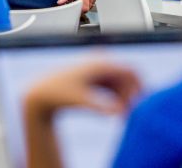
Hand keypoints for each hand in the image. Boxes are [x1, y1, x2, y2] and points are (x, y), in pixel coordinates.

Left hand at [23, 62, 141, 167]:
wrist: (42, 93)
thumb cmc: (59, 96)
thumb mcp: (80, 101)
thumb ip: (99, 106)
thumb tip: (117, 112)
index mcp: (99, 63)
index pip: (129, 71)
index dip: (138, 87)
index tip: (139, 105)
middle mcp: (100, 63)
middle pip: (127, 78)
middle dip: (131, 95)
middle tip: (131, 116)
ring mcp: (97, 71)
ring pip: (121, 84)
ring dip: (125, 99)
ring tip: (123, 118)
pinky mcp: (94, 79)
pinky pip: (113, 88)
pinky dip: (118, 99)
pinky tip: (117, 115)